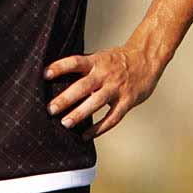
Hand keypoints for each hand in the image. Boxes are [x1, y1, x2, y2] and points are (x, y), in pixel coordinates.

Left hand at [44, 45, 162, 139]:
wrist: (147, 58)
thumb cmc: (119, 60)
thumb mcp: (101, 57)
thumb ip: (84, 68)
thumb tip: (59, 80)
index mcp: (97, 61)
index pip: (75, 62)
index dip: (60, 67)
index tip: (45, 74)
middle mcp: (105, 74)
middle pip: (83, 86)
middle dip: (66, 98)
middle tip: (50, 109)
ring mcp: (117, 88)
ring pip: (96, 102)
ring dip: (80, 114)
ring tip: (65, 123)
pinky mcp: (127, 100)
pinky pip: (112, 117)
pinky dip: (99, 128)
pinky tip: (86, 135)